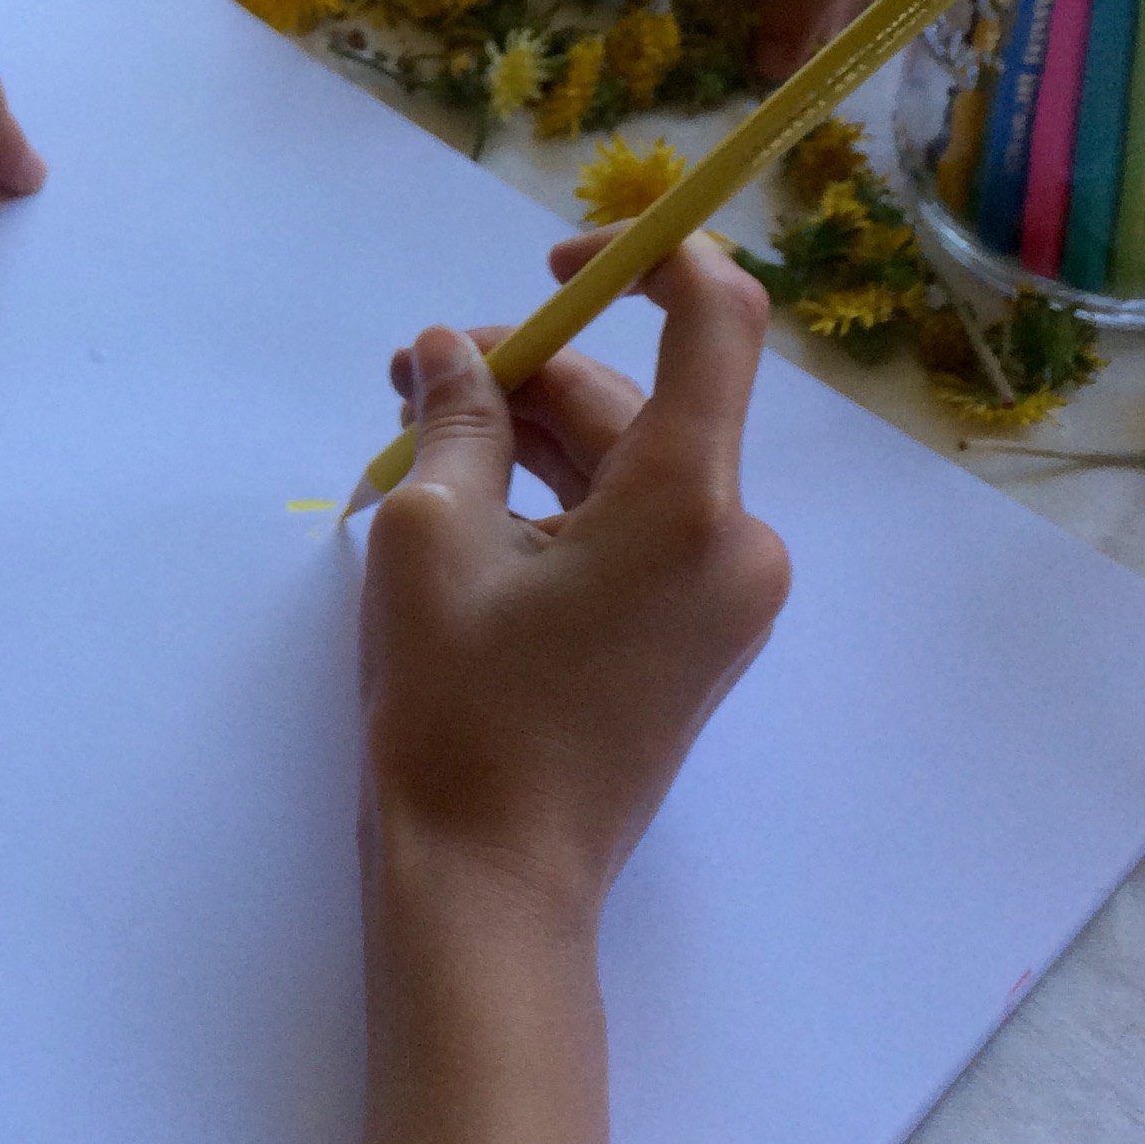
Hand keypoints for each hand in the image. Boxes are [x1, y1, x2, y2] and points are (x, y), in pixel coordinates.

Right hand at [363, 237, 786, 933]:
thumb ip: (457, 419)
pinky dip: (558, 501)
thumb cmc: (460, 710)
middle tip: (409, 382)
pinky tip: (467, 508)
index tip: (555, 259)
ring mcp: (723, 595)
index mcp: (691, 503)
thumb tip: (449, 349)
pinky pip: (633, 526)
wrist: (492, 886)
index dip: (646, 258)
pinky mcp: (694, 636)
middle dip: (528, 374)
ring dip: (532, 439)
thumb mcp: (431, 539)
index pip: (717, 320)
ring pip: (628, 464)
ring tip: (416, 446)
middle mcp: (735, 540)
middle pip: (640, 402)